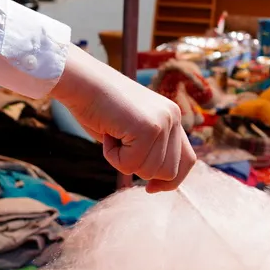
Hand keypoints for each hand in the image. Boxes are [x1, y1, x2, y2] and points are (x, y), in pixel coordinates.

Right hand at [52, 47, 194, 191]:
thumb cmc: (99, 107)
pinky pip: (130, 165)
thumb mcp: (132, 130)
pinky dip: (112, 156)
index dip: (170, 180)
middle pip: (169, 172)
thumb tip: (157, 181)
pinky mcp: (148, 128)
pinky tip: (107, 132)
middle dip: (141, 170)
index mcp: (173, 117)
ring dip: (124, 162)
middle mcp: (174, 117)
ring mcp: (163, 122)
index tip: (150, 188)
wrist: (82, 81)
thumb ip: (150, 149)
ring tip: (113, 134)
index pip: (187, 160)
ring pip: (149, 172)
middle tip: (121, 146)